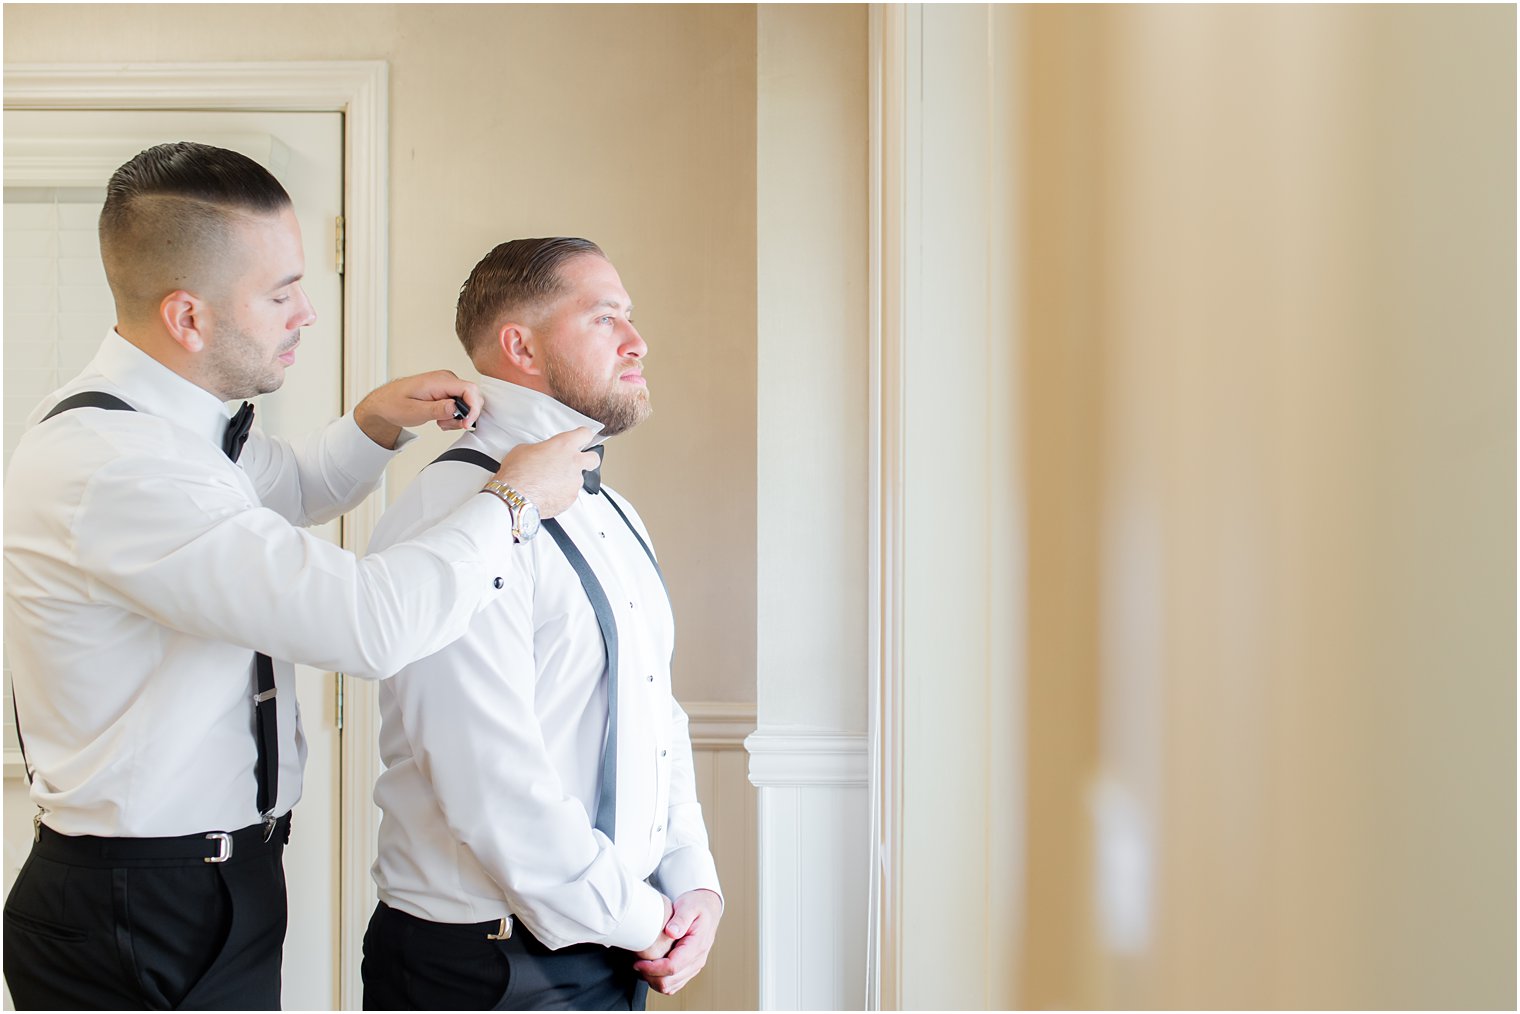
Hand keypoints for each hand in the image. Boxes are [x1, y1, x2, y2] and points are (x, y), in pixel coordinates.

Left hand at [354, 370, 482, 448]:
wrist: (384, 403)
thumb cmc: (394, 404)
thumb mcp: (414, 411)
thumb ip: (437, 409)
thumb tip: (456, 407)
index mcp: (439, 380)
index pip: (470, 389)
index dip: (473, 408)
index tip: (466, 423)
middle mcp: (446, 379)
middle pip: (472, 396)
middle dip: (465, 415)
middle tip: (448, 425)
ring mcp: (446, 384)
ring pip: (467, 402)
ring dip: (458, 417)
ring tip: (441, 422)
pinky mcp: (445, 391)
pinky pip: (459, 403)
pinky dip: (454, 415)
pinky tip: (441, 418)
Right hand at [494, 427, 599, 518]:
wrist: (515, 497)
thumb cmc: (517, 473)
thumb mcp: (524, 449)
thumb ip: (541, 449)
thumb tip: (541, 454)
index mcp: (564, 446)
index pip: (585, 434)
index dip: (583, 435)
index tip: (581, 437)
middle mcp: (574, 463)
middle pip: (594, 458)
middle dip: (588, 459)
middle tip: (577, 461)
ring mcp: (574, 482)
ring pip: (578, 479)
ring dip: (568, 480)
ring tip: (549, 483)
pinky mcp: (570, 499)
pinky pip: (569, 494)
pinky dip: (561, 494)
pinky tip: (546, 493)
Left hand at [632, 889, 722, 994]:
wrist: (708, 908)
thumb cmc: (697, 905)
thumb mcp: (689, 906)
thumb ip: (680, 919)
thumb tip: (671, 932)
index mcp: (697, 946)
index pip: (673, 967)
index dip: (653, 968)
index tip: (638, 962)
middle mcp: (697, 960)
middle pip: (670, 982)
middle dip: (649, 976)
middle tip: (636, 963)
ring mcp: (694, 967)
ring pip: (671, 987)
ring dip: (653, 980)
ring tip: (642, 966)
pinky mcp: (689, 969)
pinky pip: (673, 985)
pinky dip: (659, 981)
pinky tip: (651, 969)